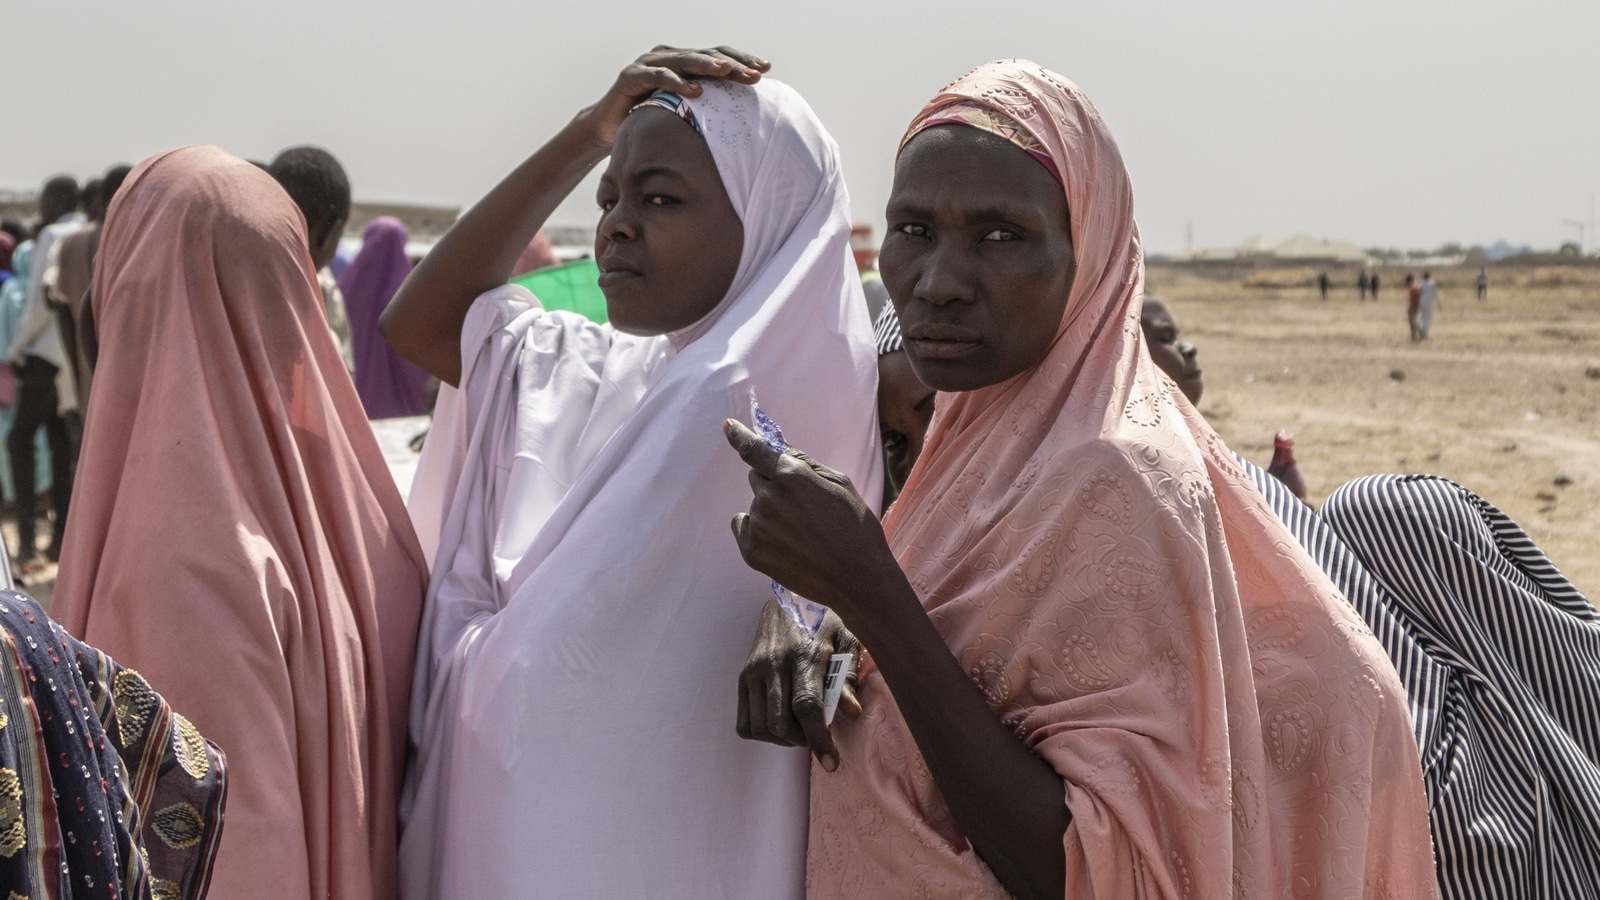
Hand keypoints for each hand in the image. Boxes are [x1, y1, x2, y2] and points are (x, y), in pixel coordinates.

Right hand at [577, 46, 768, 147]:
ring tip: (728, 72)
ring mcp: (649, 63)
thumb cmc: (650, 121)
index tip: (766, 69)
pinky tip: (696, 91)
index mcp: (684, 62)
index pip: (718, 56)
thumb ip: (707, 108)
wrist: (607, 129)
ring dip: (708, 66)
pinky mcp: (631, 75)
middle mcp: (668, 56)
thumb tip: (746, 120)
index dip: (742, 60)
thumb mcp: (683, 114)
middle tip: (755, 73)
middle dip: (733, 64)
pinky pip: (658, 76)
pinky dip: (677, 82)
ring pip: (684, 60)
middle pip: (706, 56)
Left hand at [723, 419, 896, 623]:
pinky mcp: (751, 551)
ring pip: (755, 505)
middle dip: (774, 485)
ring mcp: (758, 526)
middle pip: (758, 479)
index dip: (740, 436)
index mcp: (792, 476)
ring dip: (770, 511)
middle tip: (801, 507)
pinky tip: (782, 543)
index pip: (756, 450)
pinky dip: (757, 530)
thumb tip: (781, 449)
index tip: (728, 427)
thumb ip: (806, 464)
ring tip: (799, 533)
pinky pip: (743, 526)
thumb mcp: (840, 485)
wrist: (857, 579)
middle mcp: (768, 497)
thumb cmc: (856, 528)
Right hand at [736, 597, 861, 770]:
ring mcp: (753, 671)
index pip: (806, 707)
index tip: (831, 764)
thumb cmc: (824, 617)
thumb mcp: (847, 637)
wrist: (786, 594)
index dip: (819, 740)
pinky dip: (763, 732)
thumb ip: (850, 675)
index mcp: (803, 654)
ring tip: (801, 728)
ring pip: (761, 727)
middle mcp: (773, 664)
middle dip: (802, 742)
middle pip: (780, 724)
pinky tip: (781, 721)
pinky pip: (745, 722)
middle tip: (819, 737)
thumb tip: (851, 711)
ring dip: (783, 740)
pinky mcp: (742, 676)